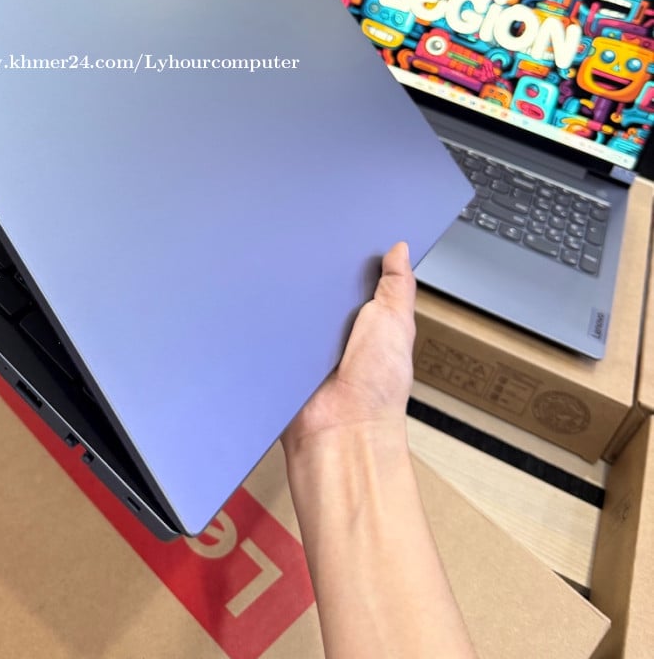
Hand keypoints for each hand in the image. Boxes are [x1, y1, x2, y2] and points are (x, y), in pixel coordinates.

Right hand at [282, 242, 416, 457]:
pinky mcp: (277, 357)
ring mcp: (302, 345)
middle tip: (298, 240)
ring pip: (287, 305)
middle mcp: (331, 331)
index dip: (345, 255)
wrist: (341, 431)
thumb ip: (397, 287)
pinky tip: (260, 300)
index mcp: (364, 320)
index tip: (334, 227)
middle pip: (315, 287)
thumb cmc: (377, 388)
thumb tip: (399, 250)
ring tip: (276, 267)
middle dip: (308, 269)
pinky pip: (265, 329)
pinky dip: (263, 319)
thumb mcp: (395, 324)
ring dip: (283, 293)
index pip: (350, 277)